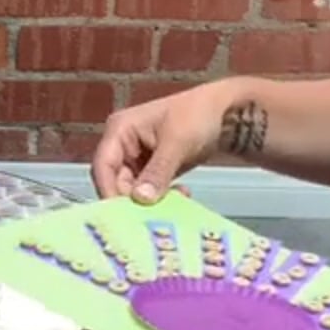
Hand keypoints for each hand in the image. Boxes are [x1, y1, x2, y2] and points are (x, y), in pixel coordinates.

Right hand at [90, 79, 240, 203]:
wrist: (227, 113)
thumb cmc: (198, 115)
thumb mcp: (176, 143)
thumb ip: (157, 172)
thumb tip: (140, 199)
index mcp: (120, 129)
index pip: (103, 165)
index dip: (108, 190)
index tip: (122, 215)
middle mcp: (123, 144)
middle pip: (114, 181)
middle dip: (132, 199)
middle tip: (152, 215)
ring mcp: (137, 157)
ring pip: (131, 189)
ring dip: (148, 200)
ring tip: (172, 204)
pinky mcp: (151, 168)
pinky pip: (147, 189)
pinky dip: (160, 197)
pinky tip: (181, 196)